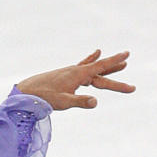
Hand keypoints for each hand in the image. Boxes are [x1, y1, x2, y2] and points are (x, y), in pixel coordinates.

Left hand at [16, 50, 134, 110]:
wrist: (28, 91)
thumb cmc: (45, 98)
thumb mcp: (64, 102)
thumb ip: (80, 101)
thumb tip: (96, 102)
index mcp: (78, 75)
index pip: (101, 68)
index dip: (114, 62)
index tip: (127, 56)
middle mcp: (76, 70)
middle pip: (100, 70)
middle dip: (114, 67)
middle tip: (127, 62)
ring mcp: (71, 72)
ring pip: (93, 69)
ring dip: (106, 66)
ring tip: (119, 64)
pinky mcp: (66, 75)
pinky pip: (83, 67)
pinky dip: (91, 61)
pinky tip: (95, 54)